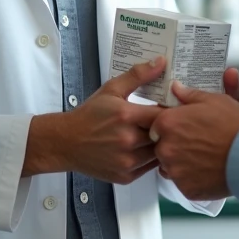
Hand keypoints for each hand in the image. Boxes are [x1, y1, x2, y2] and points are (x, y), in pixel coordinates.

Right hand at [25, 57, 165, 184]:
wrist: (67, 142)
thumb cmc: (90, 115)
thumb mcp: (112, 89)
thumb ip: (138, 75)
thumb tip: (161, 62)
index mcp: (126, 116)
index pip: (164, 114)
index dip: (171, 112)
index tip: (171, 109)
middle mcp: (128, 140)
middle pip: (163, 135)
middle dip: (166, 129)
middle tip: (166, 123)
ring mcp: (127, 161)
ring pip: (159, 153)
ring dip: (160, 145)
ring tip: (156, 135)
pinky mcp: (126, 176)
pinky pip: (149, 168)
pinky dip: (150, 159)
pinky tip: (144, 148)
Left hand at [150, 80, 238, 200]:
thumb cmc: (235, 126)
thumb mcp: (214, 100)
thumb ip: (189, 94)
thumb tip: (176, 88)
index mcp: (169, 123)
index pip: (156, 124)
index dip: (170, 125)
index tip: (182, 126)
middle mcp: (166, 148)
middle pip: (161, 146)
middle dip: (174, 144)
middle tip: (197, 142)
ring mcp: (175, 171)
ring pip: (170, 166)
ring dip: (181, 162)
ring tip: (204, 156)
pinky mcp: (186, 189)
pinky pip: (183, 182)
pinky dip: (192, 178)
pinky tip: (208, 169)